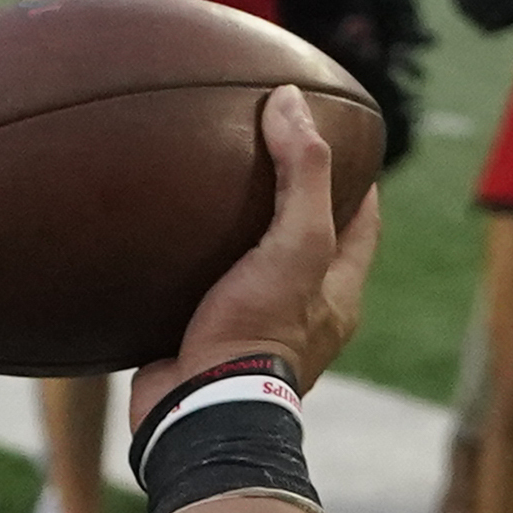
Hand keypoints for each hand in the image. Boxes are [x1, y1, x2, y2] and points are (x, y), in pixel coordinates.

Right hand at [127, 89, 381, 424]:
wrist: (198, 411)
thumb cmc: (260, 330)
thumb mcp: (297, 242)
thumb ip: (303, 174)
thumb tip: (290, 102)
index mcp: (336, 291)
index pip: (360, 221)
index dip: (354, 180)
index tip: (337, 140)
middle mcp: (301, 311)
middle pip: (305, 244)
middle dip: (289, 205)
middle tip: (261, 158)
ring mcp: (250, 328)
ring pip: (247, 270)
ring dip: (230, 238)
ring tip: (201, 193)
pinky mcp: (200, 342)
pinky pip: (194, 294)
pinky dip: (181, 267)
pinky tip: (152, 241)